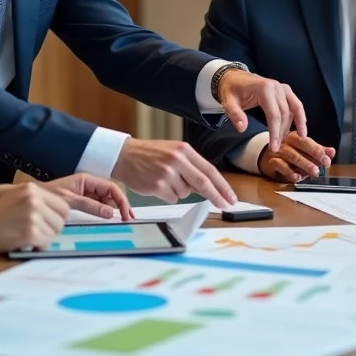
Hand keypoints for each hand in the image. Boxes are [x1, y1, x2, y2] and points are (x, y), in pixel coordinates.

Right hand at [0, 182, 70, 252]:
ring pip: (54, 232)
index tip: (51, 222)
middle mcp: (34, 200)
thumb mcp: (17, 197)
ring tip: (31, 237)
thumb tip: (60, 211)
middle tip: (41, 232)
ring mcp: (33, 216)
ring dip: (45, 238)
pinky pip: (46, 243)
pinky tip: (29, 244)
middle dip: (53, 229)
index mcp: (32, 189)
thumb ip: (37, 199)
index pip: (63, 205)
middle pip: (61, 220)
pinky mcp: (31, 232)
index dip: (58, 216)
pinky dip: (40, 246)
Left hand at [42, 173, 132, 219]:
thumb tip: (110, 213)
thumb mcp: (70, 201)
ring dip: (113, 209)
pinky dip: (104, 212)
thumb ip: (91, 206)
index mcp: (87, 180)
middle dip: (120, 205)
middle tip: (128, 218)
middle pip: (110, 194)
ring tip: (121, 220)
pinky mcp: (82, 200)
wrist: (34, 199)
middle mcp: (89, 185)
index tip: (125, 212)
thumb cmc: (48, 195)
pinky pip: (97, 205)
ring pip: (105, 201)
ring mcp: (86, 193)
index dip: (121, 200)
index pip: (111, 188)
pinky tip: (108, 219)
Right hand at [112, 139, 236, 208]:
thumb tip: (210, 186)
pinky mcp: (157, 186)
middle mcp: (177, 160)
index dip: (222, 186)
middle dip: (216, 196)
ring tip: (165, 179)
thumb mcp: (174, 151)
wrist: (125, 155)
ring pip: (185, 193)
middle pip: (203, 183)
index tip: (231, 196)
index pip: (210, 170)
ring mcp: (166, 173)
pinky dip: (168, 195)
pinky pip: (172, 198)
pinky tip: (158, 184)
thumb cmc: (150, 154)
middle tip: (225, 205)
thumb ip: (192, 166)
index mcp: (184, 150)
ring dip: (180, 191)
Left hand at [216, 69, 306, 152]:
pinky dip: (299, 115)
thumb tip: (242, 128)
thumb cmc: (231, 90)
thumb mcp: (228, 102)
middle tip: (278, 148)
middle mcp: (276, 86)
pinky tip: (300, 128)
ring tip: (296, 140)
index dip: (275, 133)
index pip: (274, 115)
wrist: (233, 77)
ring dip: (297, 124)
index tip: (274, 148)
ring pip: (294, 108)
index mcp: (264, 88)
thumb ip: (235, 115)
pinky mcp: (284, 90)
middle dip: (283, 132)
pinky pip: (295, 103)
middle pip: (285, 113)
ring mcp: (282, 87)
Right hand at [258, 133, 335, 181]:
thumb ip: (320, 151)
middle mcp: (287, 141)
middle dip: (312, 157)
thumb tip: (332, 152)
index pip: (307, 141)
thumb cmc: (293, 152)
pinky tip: (297, 177)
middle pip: (300, 147)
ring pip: (291, 156)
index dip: (318, 150)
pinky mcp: (272, 161)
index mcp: (296, 136)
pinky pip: (280, 165)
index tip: (327, 159)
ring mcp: (279, 151)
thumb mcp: (307, 150)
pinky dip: (289, 172)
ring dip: (303, 165)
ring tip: (313, 172)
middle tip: (321, 168)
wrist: (274, 157)